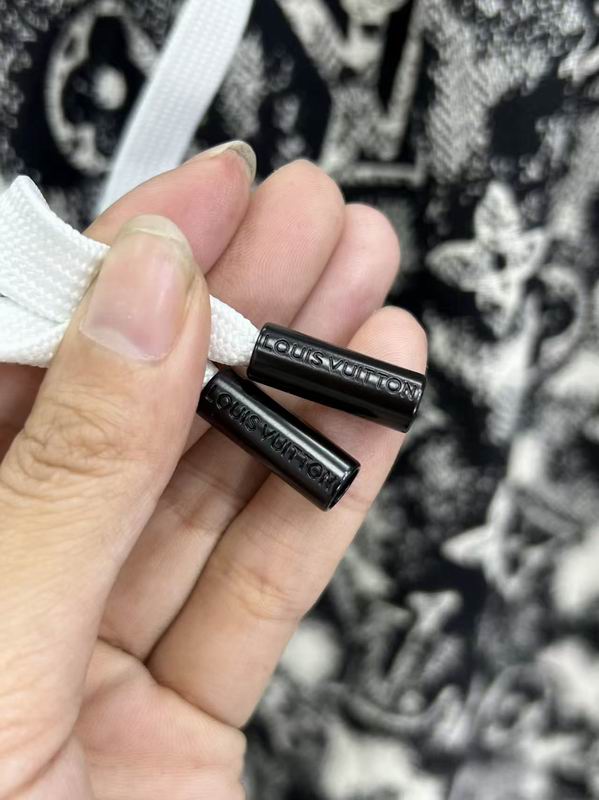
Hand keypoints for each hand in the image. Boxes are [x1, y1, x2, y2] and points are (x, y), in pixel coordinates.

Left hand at [0, 151, 426, 798]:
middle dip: (234, 304)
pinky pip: (264, 581)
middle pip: (137, 411)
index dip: (118, 270)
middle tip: (305, 221)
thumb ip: (72, 472)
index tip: (197, 205)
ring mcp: (102, 649)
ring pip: (214, 484)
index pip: (26, 369)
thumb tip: (144, 303)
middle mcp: (13, 584)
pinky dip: (325, 489)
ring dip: (296, 380)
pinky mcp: (185, 716)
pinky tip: (366, 403)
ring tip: (358, 289)